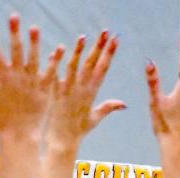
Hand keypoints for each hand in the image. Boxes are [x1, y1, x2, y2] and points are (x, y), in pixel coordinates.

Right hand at [0, 16, 63, 140]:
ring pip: (34, 58)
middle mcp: (17, 77)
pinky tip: (60, 49)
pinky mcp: (44, 89)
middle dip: (13, 33)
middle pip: (15, 51)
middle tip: (13, 17)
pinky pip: (50, 72)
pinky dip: (54, 62)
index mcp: (2, 78)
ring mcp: (32, 82)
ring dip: (34, 43)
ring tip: (34, 28)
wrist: (19, 134)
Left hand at [47, 31, 124, 152]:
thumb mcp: (95, 119)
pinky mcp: (54, 94)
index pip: (103, 68)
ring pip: (74, 67)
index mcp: (92, 93)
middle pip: (91, 64)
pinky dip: (56, 64)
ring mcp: (67, 91)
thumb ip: (108, 107)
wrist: (61, 142)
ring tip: (83, 37)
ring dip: (79, 51)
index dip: (110, 53)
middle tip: (106, 32)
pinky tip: (58, 51)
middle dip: (100, 47)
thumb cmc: (78, 132)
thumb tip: (124, 104)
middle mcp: (81, 90)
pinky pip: (55, 76)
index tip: (116, 39)